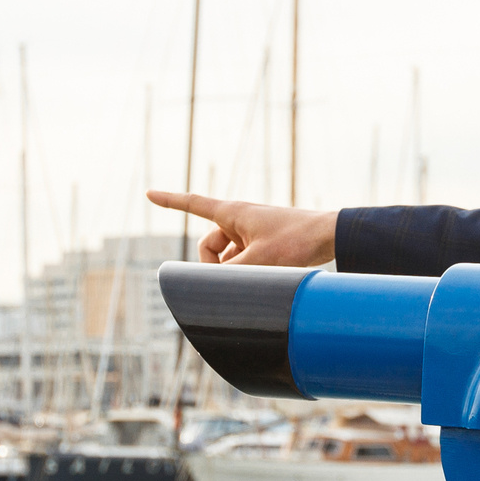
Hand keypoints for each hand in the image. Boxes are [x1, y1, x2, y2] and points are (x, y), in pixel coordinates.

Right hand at [146, 190, 338, 264]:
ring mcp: (252, 231)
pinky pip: (243, 259)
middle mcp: (239, 219)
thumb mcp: (257, 262)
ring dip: (234, 271)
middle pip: (209, 246)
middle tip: (233, 280)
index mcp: (232, 213)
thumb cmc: (295, 242)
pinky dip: (247, 271)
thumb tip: (214, 287)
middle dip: (214, 266)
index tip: (149, 194)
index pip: (193, 204)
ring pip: (227, 257)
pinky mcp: (264, 242)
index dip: (170, 201)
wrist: (329, 236)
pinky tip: (264, 278)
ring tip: (260, 276)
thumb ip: (230, 275)